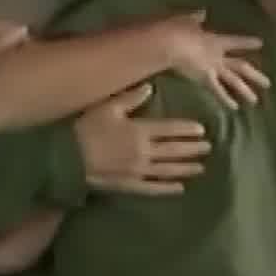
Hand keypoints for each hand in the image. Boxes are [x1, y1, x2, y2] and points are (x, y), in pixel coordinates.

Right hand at [73, 84, 212, 196]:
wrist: (67, 158)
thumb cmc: (86, 128)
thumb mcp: (107, 107)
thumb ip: (130, 97)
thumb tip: (151, 87)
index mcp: (140, 131)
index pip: (170, 129)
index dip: (187, 129)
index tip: (202, 130)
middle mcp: (144, 152)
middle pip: (173, 151)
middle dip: (192, 149)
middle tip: (208, 148)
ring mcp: (138, 171)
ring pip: (168, 170)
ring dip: (185, 169)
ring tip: (201, 168)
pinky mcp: (129, 185)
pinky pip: (152, 188)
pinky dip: (167, 188)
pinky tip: (179, 188)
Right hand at [156, 10, 270, 109]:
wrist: (168, 43)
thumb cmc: (174, 29)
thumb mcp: (185, 20)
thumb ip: (195, 19)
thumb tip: (202, 13)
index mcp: (215, 40)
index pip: (235, 41)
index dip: (248, 42)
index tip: (261, 43)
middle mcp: (218, 55)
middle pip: (241, 66)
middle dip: (255, 75)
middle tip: (268, 84)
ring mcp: (213, 68)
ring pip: (233, 81)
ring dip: (245, 91)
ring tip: (255, 101)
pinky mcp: (204, 79)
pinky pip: (218, 90)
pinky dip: (226, 99)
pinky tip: (235, 108)